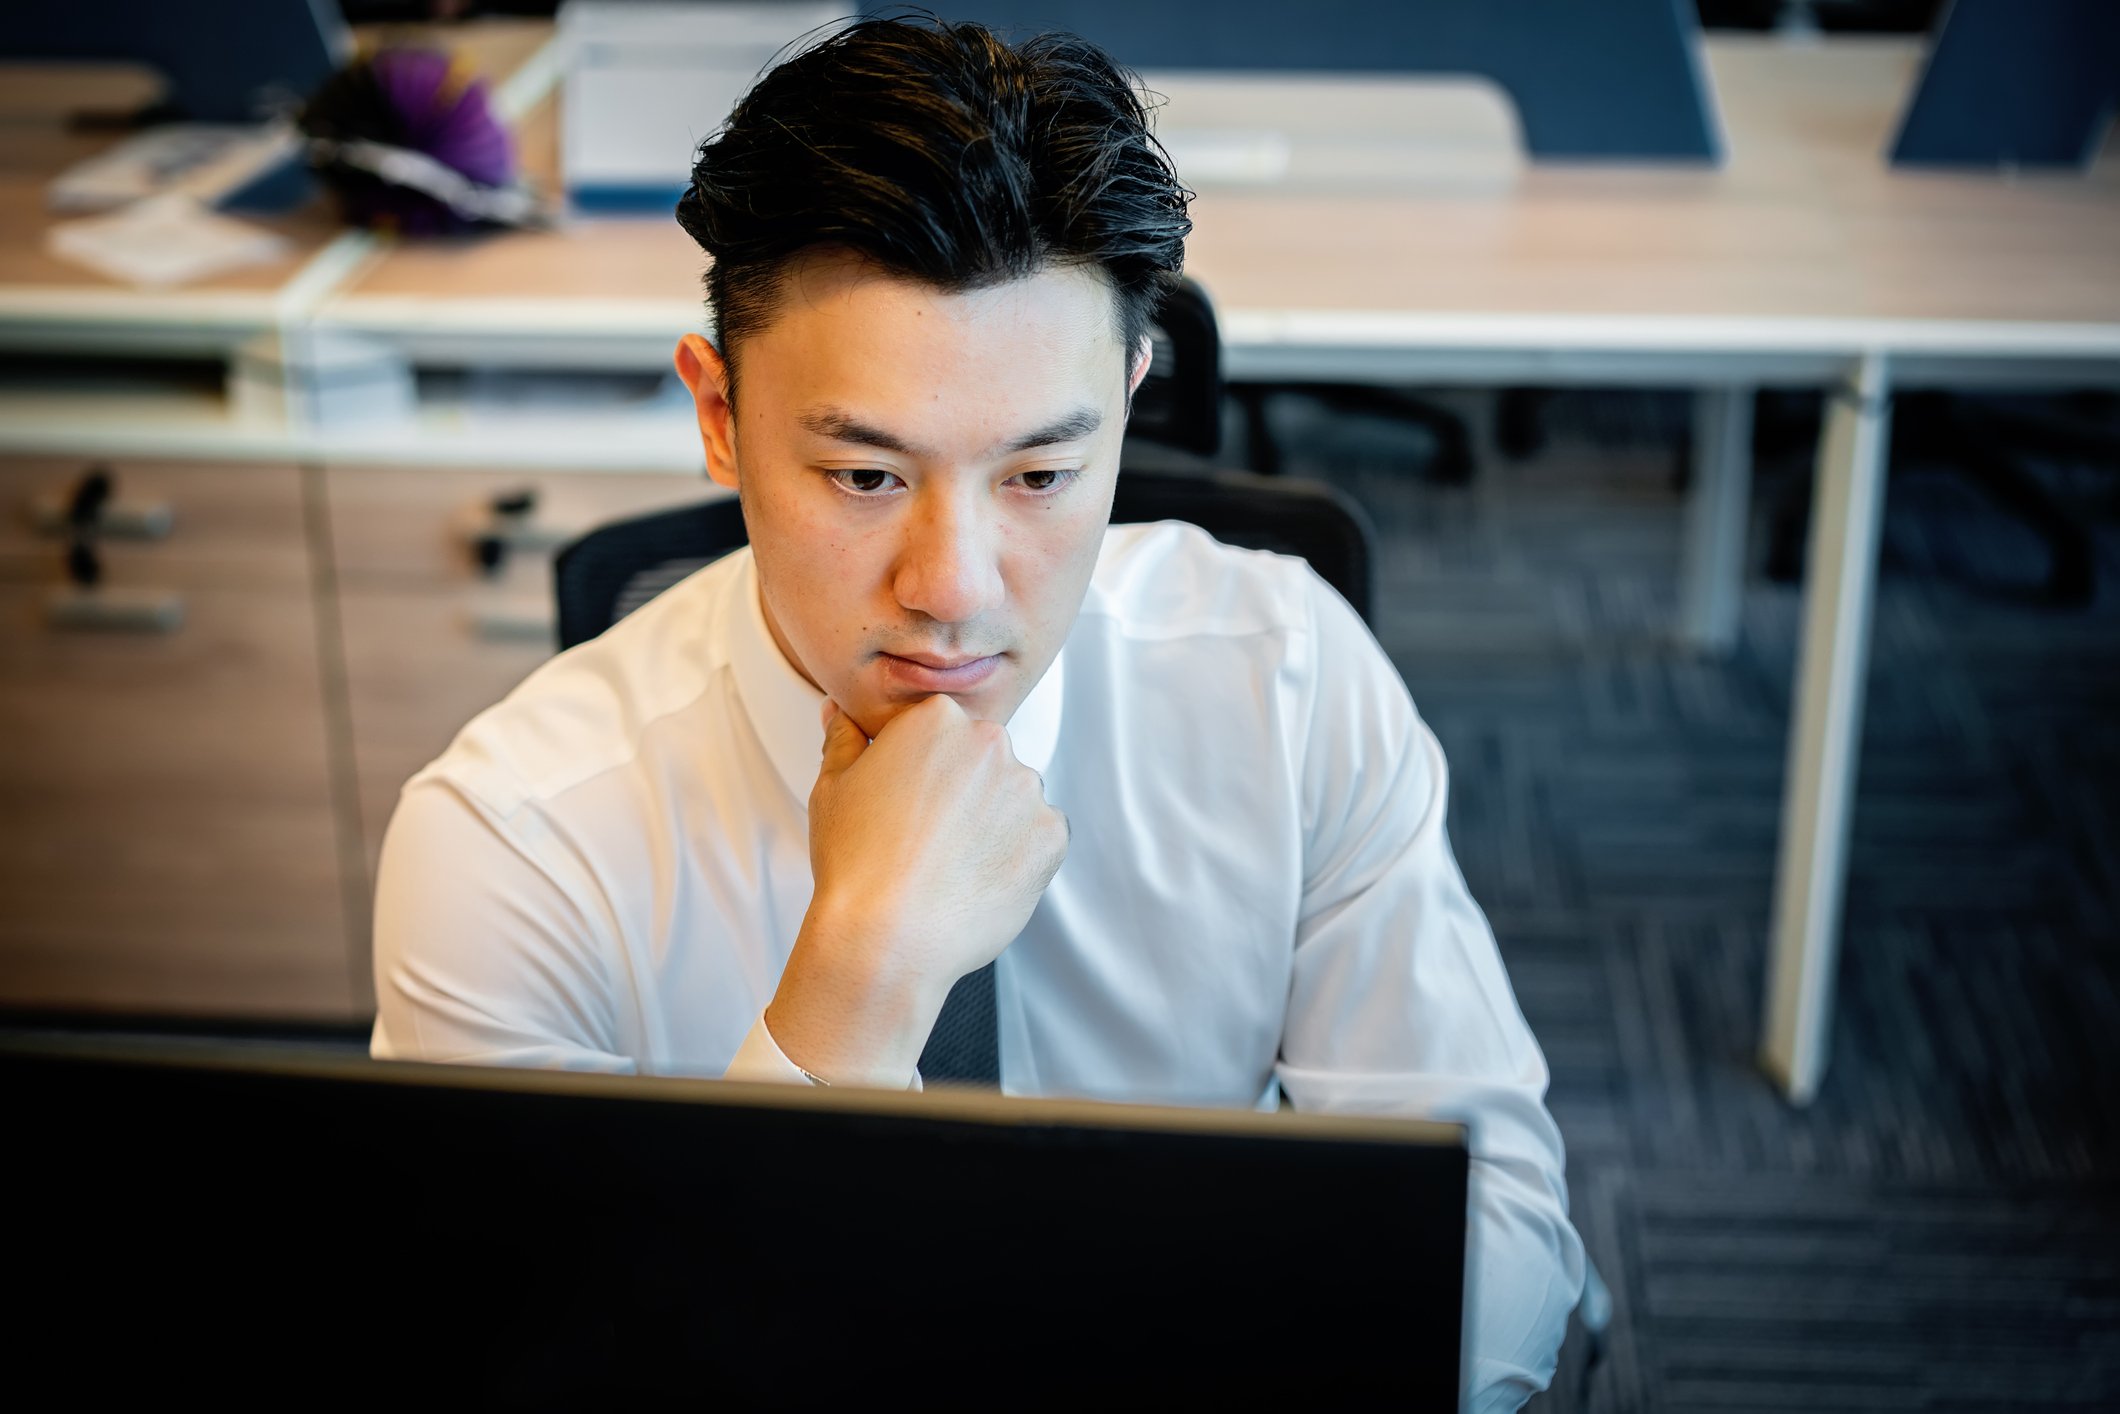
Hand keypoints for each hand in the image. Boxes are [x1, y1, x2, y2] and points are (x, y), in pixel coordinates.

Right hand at [764, 694, 1067, 1085]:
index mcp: (938, 719)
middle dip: (964, 793)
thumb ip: (844, 739)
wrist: (886, 937)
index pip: (944, 731)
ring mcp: (1026, 790)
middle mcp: (990, 743)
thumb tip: (840, 713)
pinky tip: (980, 879)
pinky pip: (1040, 838)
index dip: (925, 771)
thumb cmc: (855, 864)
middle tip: (927, 838)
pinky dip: (1018, 857)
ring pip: (1015, 800)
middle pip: (984, 762)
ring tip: (952, 864)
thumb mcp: (832, 787)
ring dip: (994, 824)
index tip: (909, 803)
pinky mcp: (1052, 836)